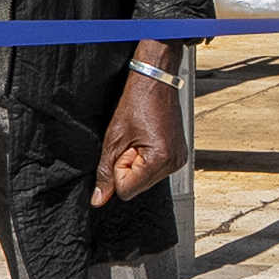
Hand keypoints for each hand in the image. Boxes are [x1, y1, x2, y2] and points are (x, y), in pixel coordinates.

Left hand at [96, 42, 187, 205]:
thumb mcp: (114, 138)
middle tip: (132, 140)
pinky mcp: (178, 154)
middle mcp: (175, 163)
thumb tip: (99, 199)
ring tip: (140, 137)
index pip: (127, 190)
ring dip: (136, 162)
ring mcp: (179, 159)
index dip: (118, 170)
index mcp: (162, 160)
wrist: (155, 79)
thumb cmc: (137, 101)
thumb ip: (105, 172)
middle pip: (137, 186)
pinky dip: (145, 158)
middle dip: (128, 167)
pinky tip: (147, 138)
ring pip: (144, 178)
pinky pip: (153, 169)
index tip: (125, 146)